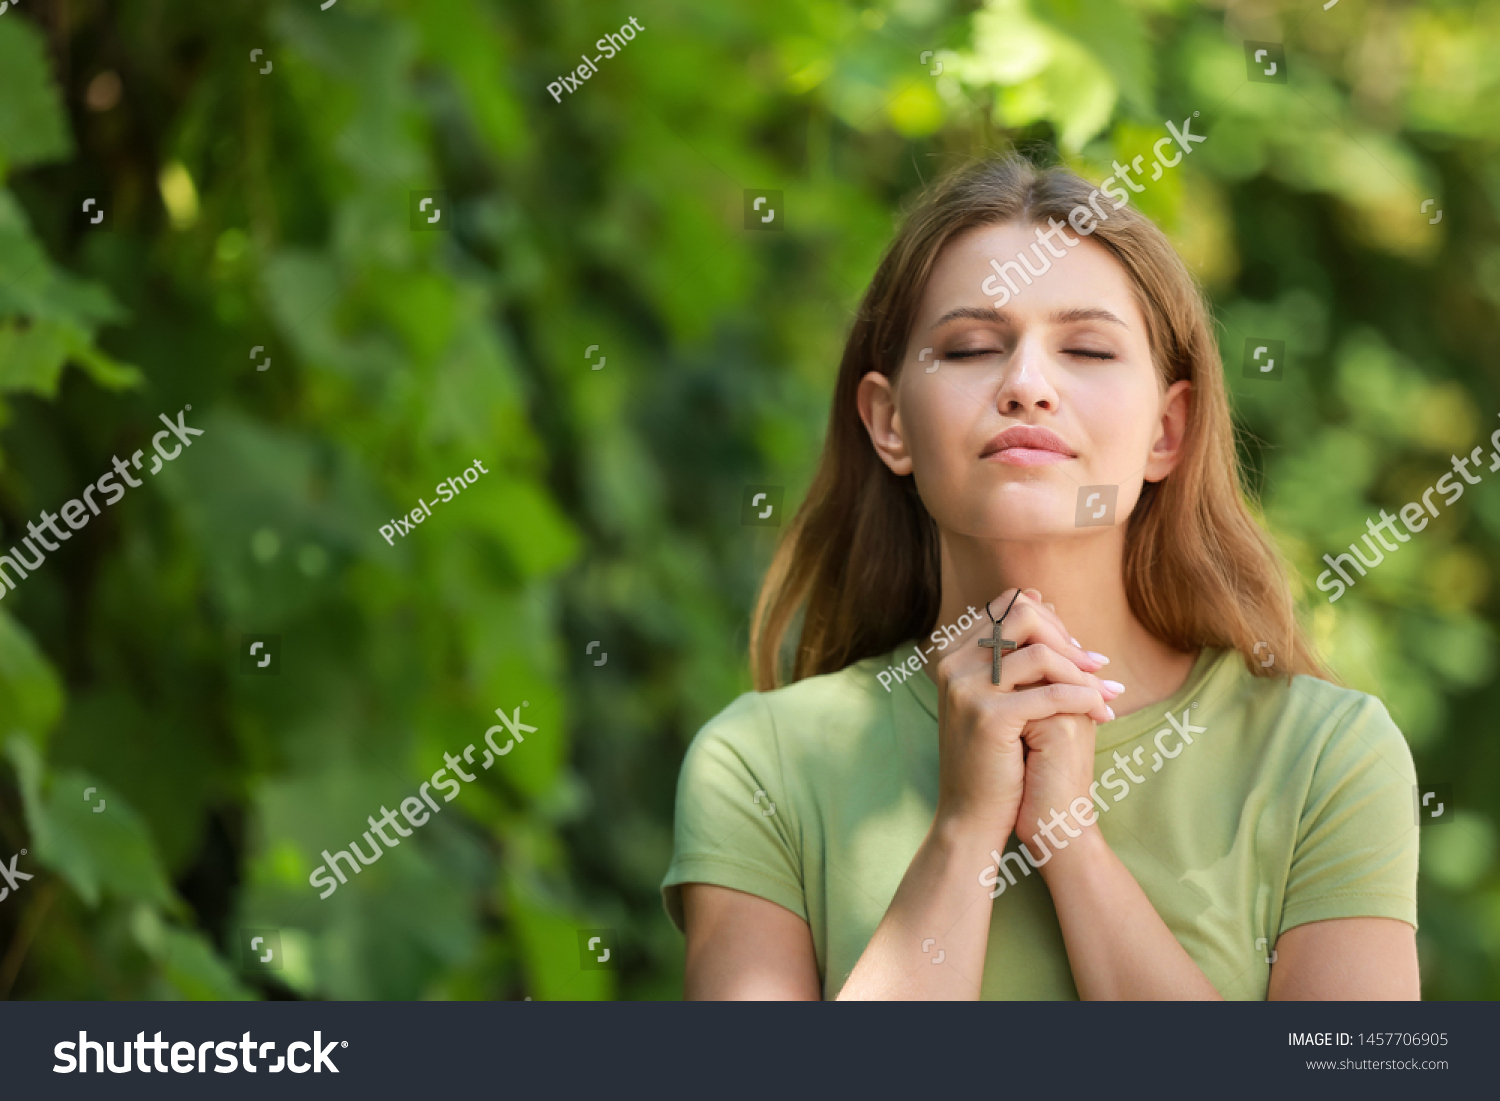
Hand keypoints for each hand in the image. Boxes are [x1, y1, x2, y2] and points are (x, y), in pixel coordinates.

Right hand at [931, 589, 1117, 844]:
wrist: (972, 816)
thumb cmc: (992, 756)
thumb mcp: (997, 693)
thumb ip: (1013, 651)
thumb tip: (1040, 595)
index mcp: (952, 654)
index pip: (1008, 605)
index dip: (1049, 620)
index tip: (1076, 650)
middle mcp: (952, 664)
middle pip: (1022, 614)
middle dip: (1067, 637)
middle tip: (1096, 665)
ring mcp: (966, 688)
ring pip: (1040, 652)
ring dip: (1082, 670)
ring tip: (1105, 693)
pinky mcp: (988, 717)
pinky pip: (1052, 693)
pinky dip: (1085, 699)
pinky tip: (1101, 713)